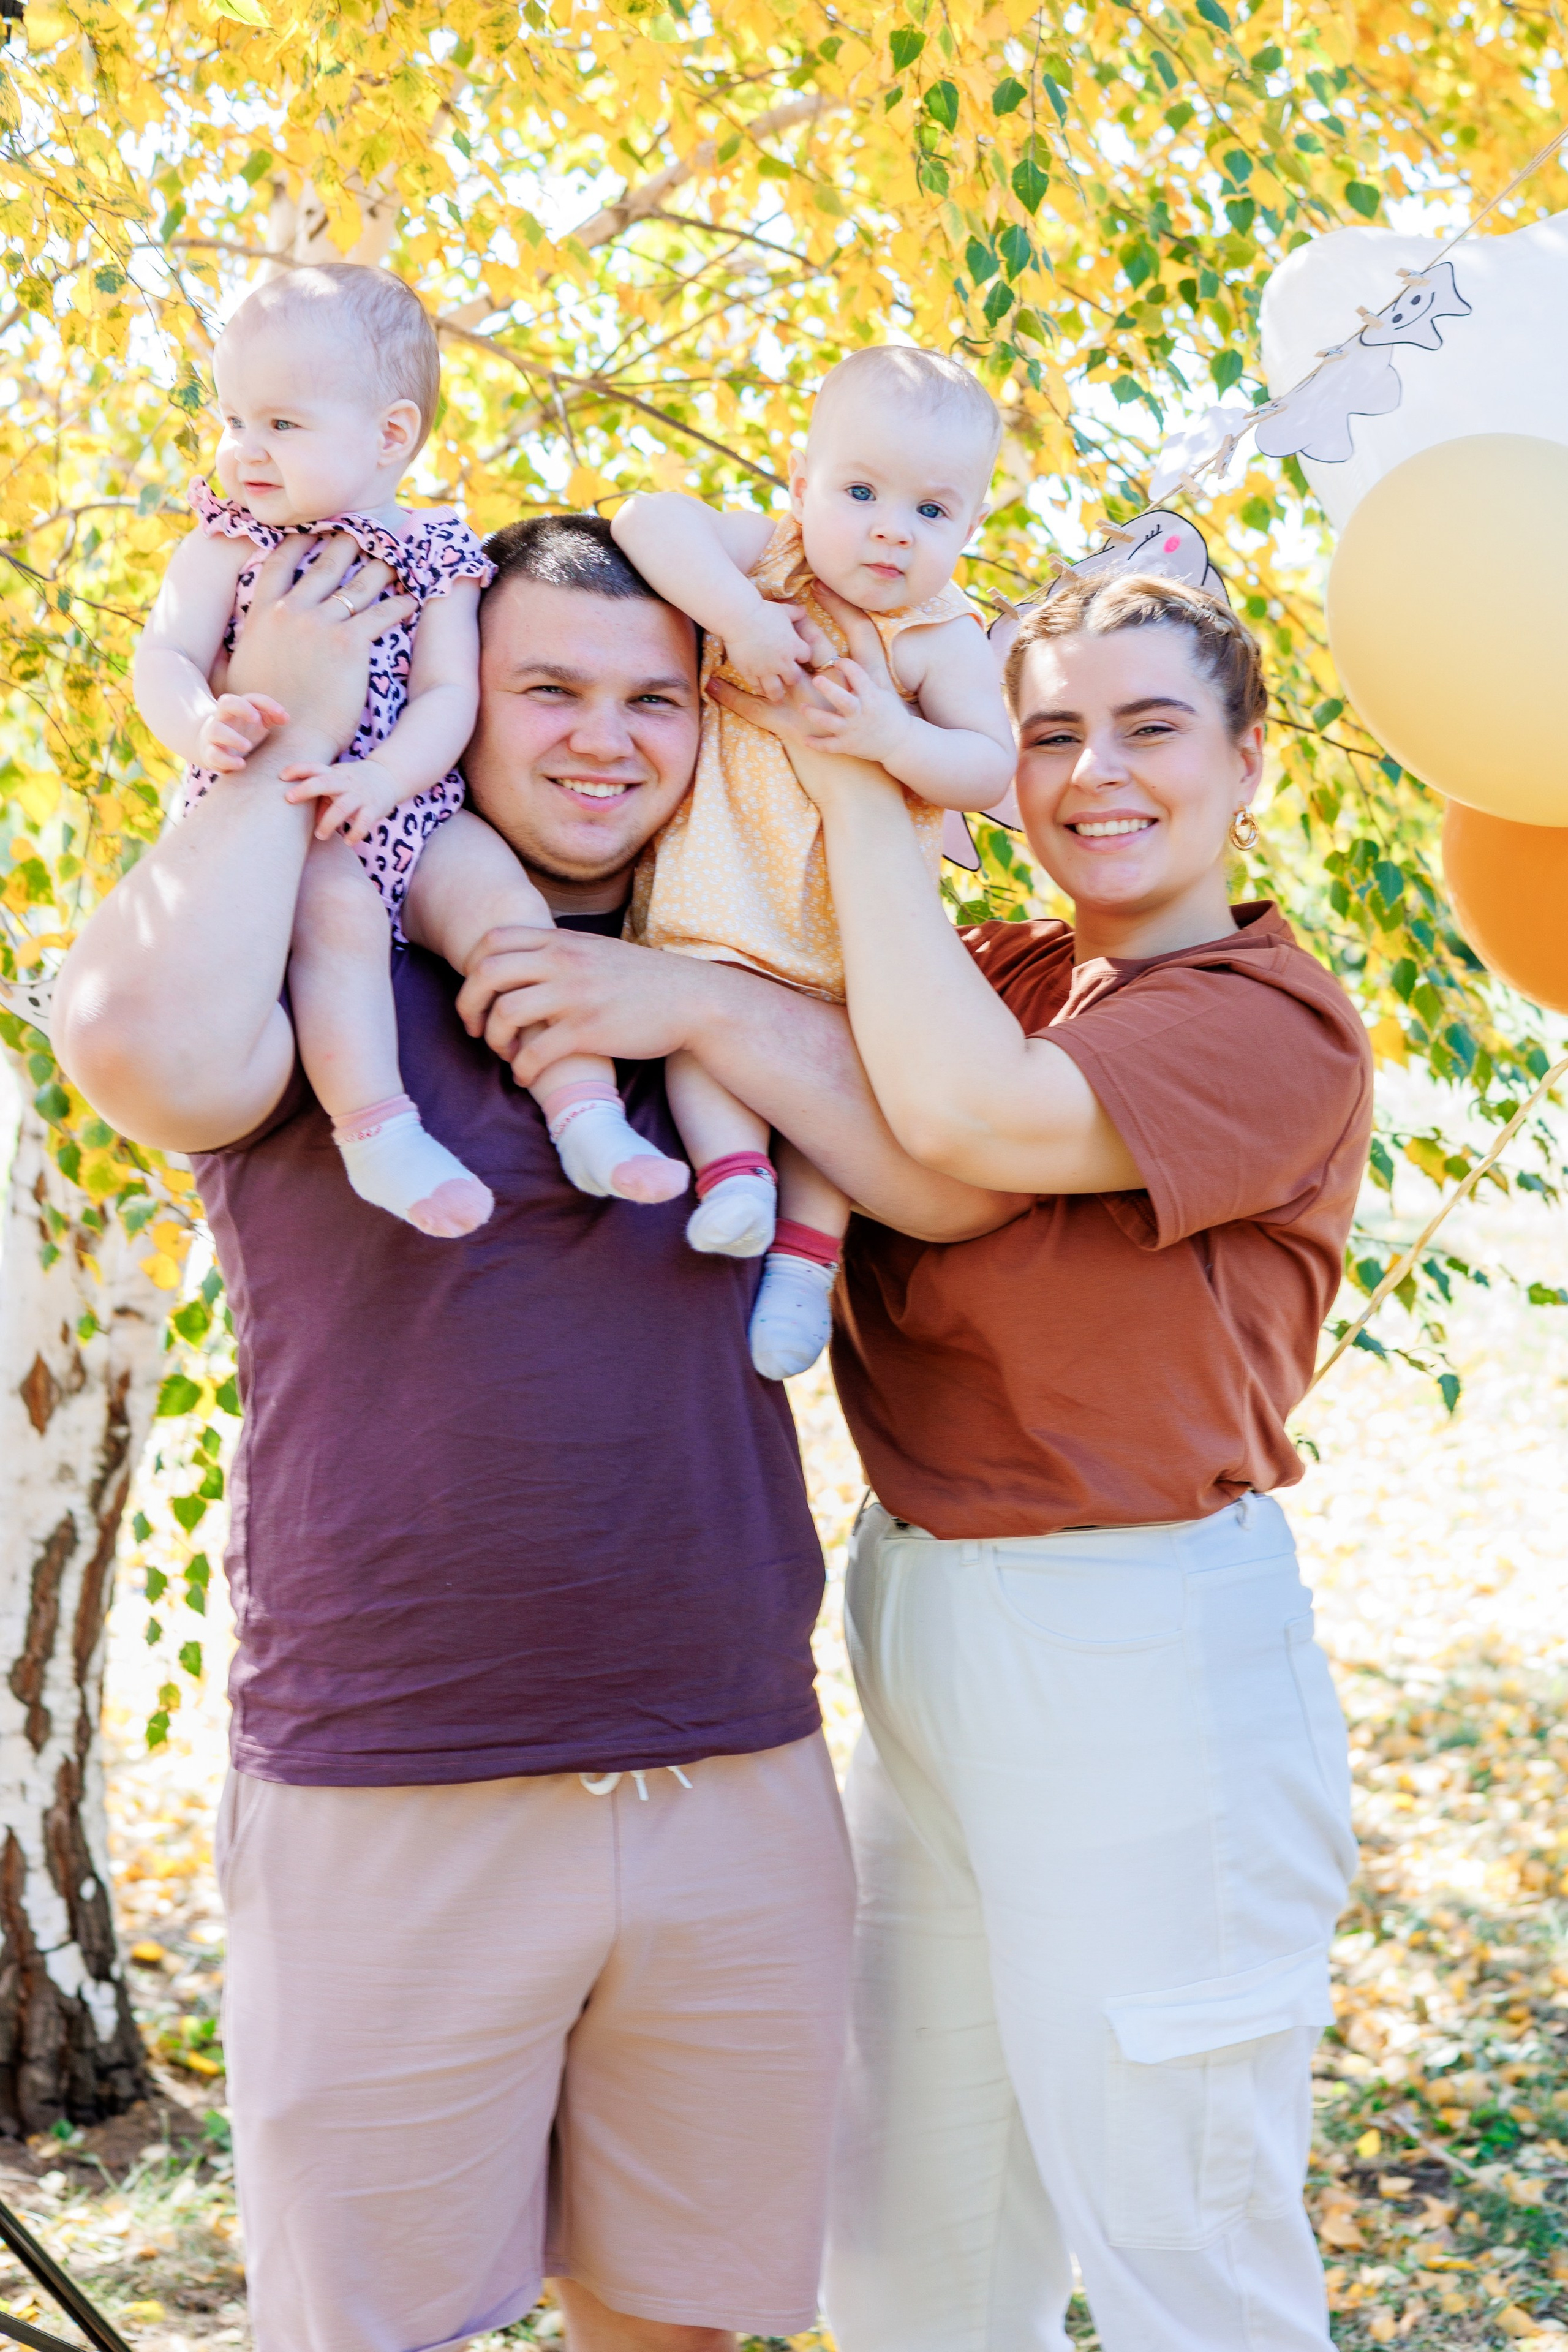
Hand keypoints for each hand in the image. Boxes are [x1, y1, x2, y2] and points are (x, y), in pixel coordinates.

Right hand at [195, 692, 289, 774]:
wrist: (215, 747)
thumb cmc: (243, 732)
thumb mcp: (259, 723)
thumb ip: (272, 717)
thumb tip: (285, 717)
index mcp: (237, 708)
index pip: (250, 698)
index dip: (265, 703)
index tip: (281, 712)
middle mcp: (223, 718)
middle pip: (226, 703)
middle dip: (241, 708)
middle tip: (256, 719)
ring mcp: (214, 735)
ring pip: (217, 730)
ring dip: (233, 738)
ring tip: (248, 746)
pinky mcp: (210, 753)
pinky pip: (213, 754)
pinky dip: (227, 760)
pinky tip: (241, 764)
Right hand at [225, 534, 415, 760]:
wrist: (283, 742)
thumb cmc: (261, 716)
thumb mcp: (241, 667)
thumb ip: (251, 641)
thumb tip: (249, 637)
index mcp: (263, 613)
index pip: (281, 561)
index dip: (300, 541)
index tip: (314, 529)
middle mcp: (291, 612)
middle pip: (324, 564)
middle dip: (346, 543)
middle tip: (362, 532)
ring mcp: (321, 626)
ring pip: (357, 585)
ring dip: (378, 568)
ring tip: (393, 559)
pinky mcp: (350, 645)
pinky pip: (381, 615)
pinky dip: (399, 605)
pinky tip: (411, 601)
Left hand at [281, 757, 402, 844]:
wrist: (389, 776)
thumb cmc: (354, 783)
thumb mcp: (337, 783)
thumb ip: (321, 799)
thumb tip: (306, 822)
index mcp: (335, 773)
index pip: (314, 768)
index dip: (298, 770)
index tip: (281, 776)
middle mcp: (346, 782)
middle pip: (325, 783)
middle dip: (306, 789)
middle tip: (289, 799)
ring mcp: (361, 795)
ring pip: (342, 807)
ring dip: (328, 822)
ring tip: (320, 835)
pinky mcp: (374, 808)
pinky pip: (363, 823)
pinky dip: (355, 833)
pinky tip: (348, 841)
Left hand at [453, 926, 711, 1084]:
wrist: (692, 1000)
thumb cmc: (645, 981)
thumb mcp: (597, 951)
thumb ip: (561, 952)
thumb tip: (529, 961)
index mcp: (562, 940)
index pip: (493, 939)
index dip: (472, 966)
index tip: (479, 993)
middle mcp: (562, 962)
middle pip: (487, 973)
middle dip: (469, 1004)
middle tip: (474, 1028)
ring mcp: (574, 996)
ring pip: (505, 1012)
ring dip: (494, 1039)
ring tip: (505, 1053)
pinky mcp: (587, 1031)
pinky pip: (535, 1052)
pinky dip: (521, 1069)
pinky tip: (526, 1077)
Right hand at [724, 600, 816, 700]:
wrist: (740, 618)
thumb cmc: (762, 611)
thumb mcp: (782, 610)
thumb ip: (794, 613)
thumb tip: (803, 610)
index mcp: (793, 646)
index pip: (805, 656)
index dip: (801, 656)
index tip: (797, 656)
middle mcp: (782, 662)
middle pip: (793, 678)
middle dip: (791, 678)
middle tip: (788, 679)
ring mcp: (765, 670)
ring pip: (775, 690)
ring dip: (777, 694)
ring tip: (777, 698)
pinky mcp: (750, 673)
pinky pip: (757, 686)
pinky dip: (759, 689)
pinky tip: (759, 689)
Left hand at [793, 655, 914, 766]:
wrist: (901, 743)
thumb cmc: (890, 714)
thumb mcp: (882, 693)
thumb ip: (865, 680)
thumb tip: (847, 663)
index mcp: (870, 696)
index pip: (857, 675)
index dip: (846, 665)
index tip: (837, 663)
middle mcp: (860, 713)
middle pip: (842, 700)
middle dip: (828, 689)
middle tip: (816, 679)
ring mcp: (853, 731)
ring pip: (830, 723)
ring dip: (814, 715)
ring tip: (802, 707)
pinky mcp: (848, 746)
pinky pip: (829, 746)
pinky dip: (816, 744)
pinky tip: (804, 739)